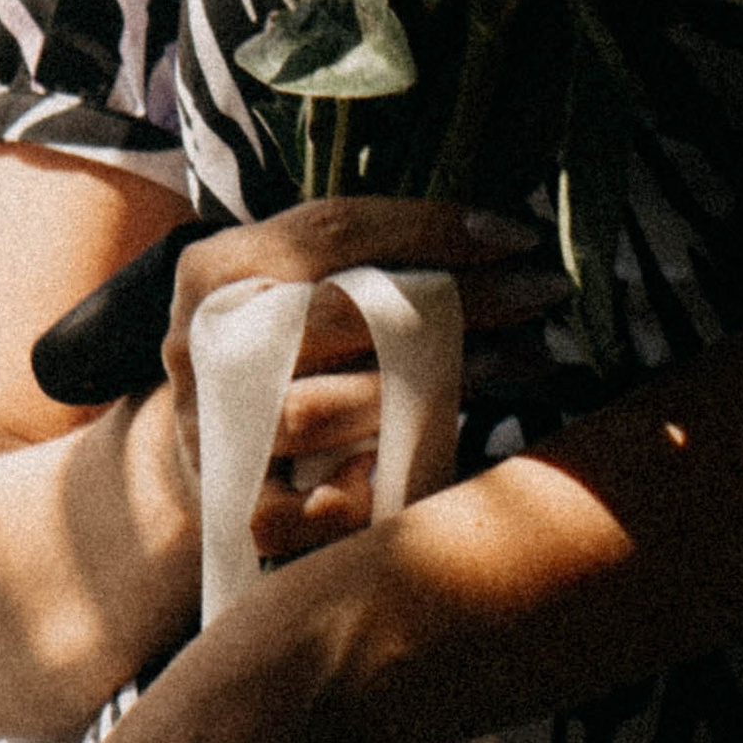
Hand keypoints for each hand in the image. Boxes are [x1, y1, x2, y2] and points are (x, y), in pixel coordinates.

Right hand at [157, 196, 562, 566]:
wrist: (208, 437)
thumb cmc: (284, 337)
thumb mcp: (302, 273)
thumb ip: (369, 250)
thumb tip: (496, 233)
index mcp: (220, 267)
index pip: (334, 230)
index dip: (431, 228)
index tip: (517, 236)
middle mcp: (202, 347)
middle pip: (340, 316)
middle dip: (455, 302)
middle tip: (540, 293)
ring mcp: (209, 432)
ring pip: (320, 411)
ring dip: (432, 387)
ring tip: (518, 360)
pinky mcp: (230, 508)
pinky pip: (296, 514)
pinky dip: (353, 496)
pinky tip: (416, 467)